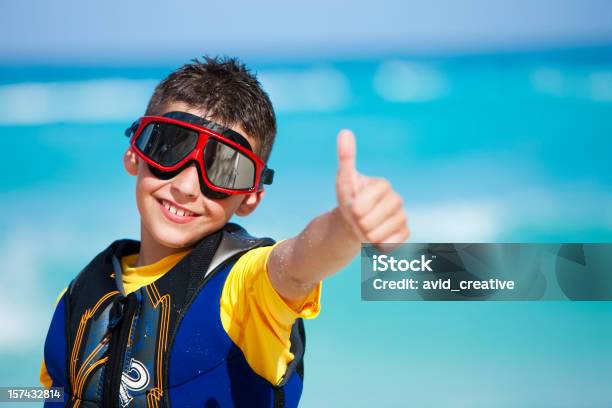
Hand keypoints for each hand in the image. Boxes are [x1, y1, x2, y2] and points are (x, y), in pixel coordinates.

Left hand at [336, 129, 409, 250]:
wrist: (354, 223)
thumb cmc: (349, 200)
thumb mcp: (344, 180)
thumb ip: (347, 158)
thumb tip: (345, 131)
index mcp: (383, 185)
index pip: (365, 202)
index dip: (355, 208)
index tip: (352, 206)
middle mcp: (396, 199)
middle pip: (370, 220)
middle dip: (358, 224)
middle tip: (357, 219)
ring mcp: (402, 217)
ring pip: (378, 234)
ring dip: (365, 236)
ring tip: (364, 229)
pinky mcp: (405, 233)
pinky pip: (390, 244)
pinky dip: (378, 246)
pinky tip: (375, 238)